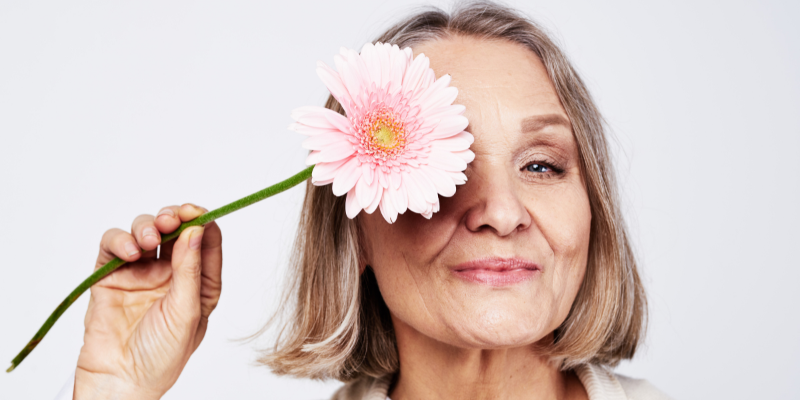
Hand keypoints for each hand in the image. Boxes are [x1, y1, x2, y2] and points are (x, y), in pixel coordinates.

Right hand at [74, 204, 221, 399]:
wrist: (120, 381)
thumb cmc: (161, 356)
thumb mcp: (186, 312)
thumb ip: (190, 270)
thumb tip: (197, 230)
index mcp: (198, 283)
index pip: (205, 241)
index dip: (202, 221)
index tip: (196, 211)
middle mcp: (171, 274)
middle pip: (174, 230)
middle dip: (173, 217)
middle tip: (170, 219)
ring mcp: (140, 273)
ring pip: (144, 231)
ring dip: (147, 227)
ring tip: (148, 242)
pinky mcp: (111, 276)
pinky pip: (113, 246)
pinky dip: (119, 240)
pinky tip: (129, 253)